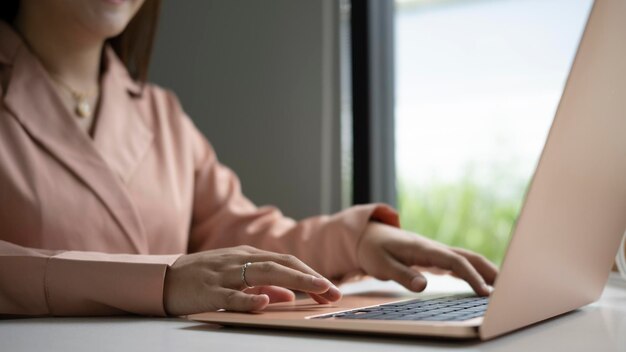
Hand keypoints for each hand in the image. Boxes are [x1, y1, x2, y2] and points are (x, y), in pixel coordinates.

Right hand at [163, 245, 341, 315]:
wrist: (163, 279)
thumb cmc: (203, 278)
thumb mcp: (236, 278)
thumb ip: (263, 286)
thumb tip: (289, 296)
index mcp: (248, 255)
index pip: (287, 262)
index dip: (311, 274)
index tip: (331, 290)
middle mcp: (240, 260)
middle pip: (282, 265)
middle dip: (312, 278)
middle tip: (334, 293)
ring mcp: (225, 274)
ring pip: (264, 273)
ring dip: (295, 280)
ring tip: (318, 289)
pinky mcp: (208, 291)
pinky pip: (231, 295)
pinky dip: (249, 298)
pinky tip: (266, 302)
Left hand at [357, 222, 497, 295]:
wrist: (368, 235)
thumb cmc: (374, 250)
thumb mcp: (382, 264)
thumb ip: (402, 275)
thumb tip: (423, 286)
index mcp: (423, 248)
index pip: (454, 262)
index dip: (471, 277)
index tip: (485, 293)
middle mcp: (434, 248)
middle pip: (468, 257)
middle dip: (489, 271)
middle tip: (509, 288)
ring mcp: (436, 251)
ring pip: (467, 258)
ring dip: (485, 271)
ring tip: (504, 288)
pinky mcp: (434, 256)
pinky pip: (459, 263)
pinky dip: (474, 272)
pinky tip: (482, 284)